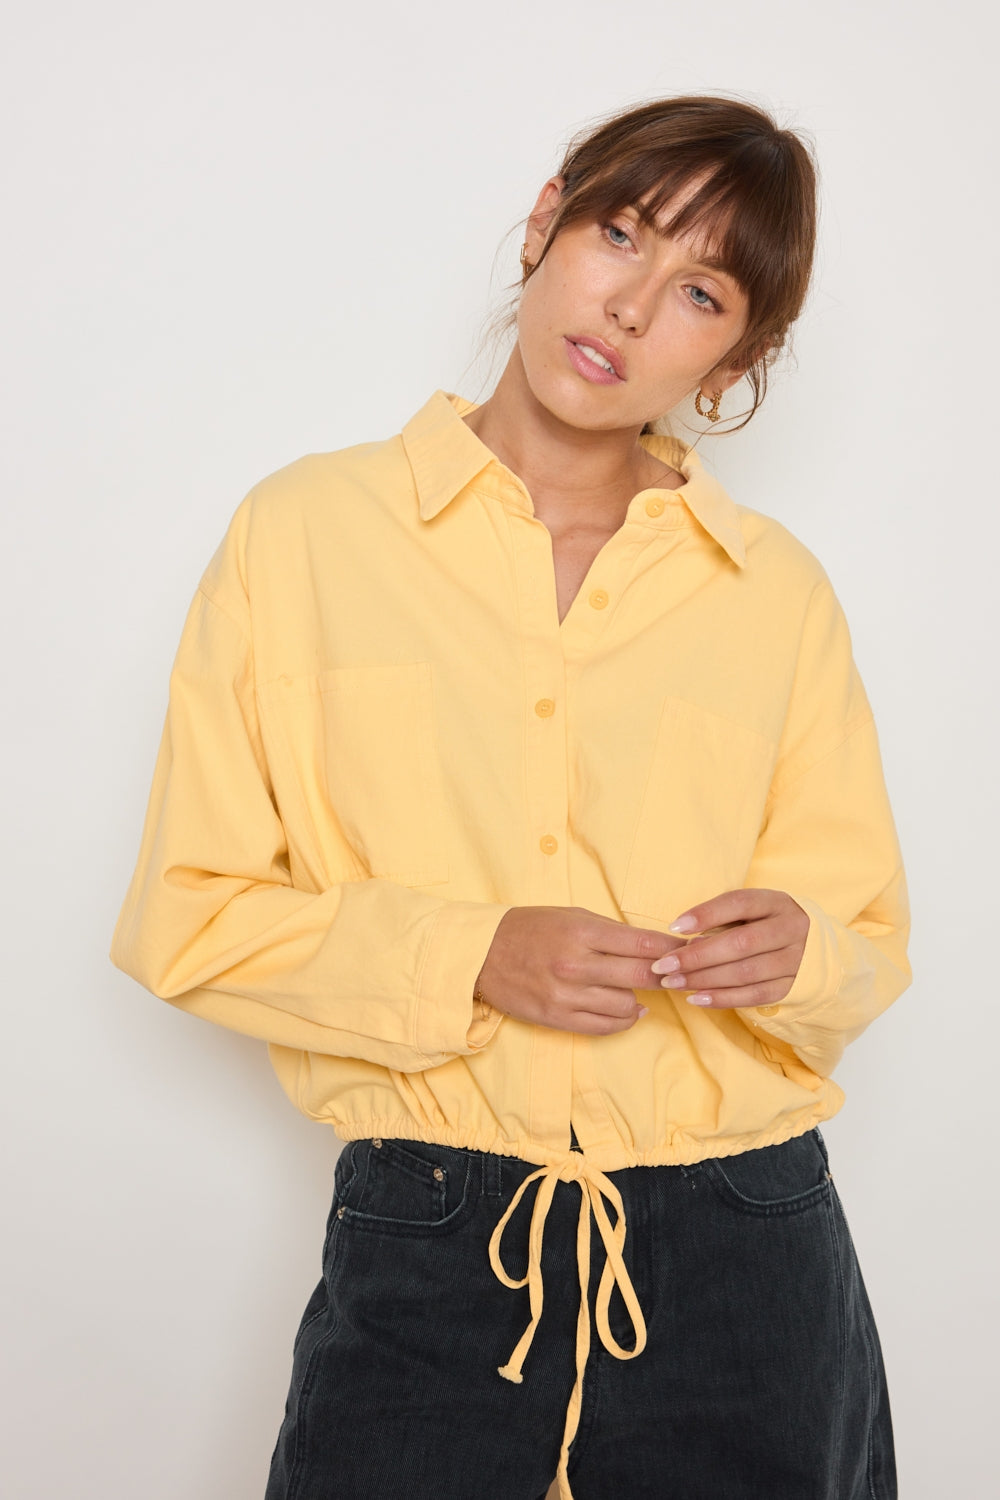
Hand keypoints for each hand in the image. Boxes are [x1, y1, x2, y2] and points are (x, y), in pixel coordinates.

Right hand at [474, 906, 684, 1035]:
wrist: (482, 954)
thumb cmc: (531, 928)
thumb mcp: (571, 916)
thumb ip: (611, 932)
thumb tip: (654, 948)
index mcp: (581, 930)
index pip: (643, 944)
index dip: (673, 951)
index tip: (689, 953)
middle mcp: (575, 963)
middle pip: (642, 976)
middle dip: (667, 977)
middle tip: (679, 976)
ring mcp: (566, 994)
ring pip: (627, 1006)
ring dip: (641, 1000)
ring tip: (640, 991)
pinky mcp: (557, 1018)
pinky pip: (605, 1027)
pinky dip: (625, 1020)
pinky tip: (630, 1010)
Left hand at [650, 888, 808, 1008]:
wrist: (814, 947)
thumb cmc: (766, 924)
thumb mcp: (751, 911)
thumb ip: (722, 920)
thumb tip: (686, 940)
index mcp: (776, 902)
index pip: (739, 903)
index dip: (706, 914)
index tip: (674, 926)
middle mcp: (791, 929)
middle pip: (741, 943)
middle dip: (697, 957)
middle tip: (664, 966)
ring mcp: (796, 960)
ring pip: (746, 973)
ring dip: (705, 980)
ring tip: (673, 983)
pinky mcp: (794, 986)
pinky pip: (755, 996)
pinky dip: (723, 999)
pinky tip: (696, 998)